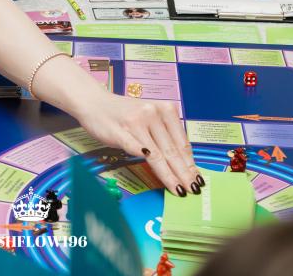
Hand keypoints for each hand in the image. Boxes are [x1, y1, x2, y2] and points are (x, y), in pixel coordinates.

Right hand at [78, 90, 202, 195]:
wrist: (94, 103)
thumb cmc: (123, 113)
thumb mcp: (148, 117)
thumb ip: (163, 134)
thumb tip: (182, 161)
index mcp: (164, 109)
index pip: (181, 141)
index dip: (190, 163)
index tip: (197, 178)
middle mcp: (152, 113)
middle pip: (172, 150)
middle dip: (185, 173)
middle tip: (194, 189)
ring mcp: (136, 123)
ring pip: (159, 155)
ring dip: (171, 176)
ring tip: (181, 189)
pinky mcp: (121, 133)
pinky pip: (139, 152)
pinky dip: (153, 167)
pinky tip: (161, 177)